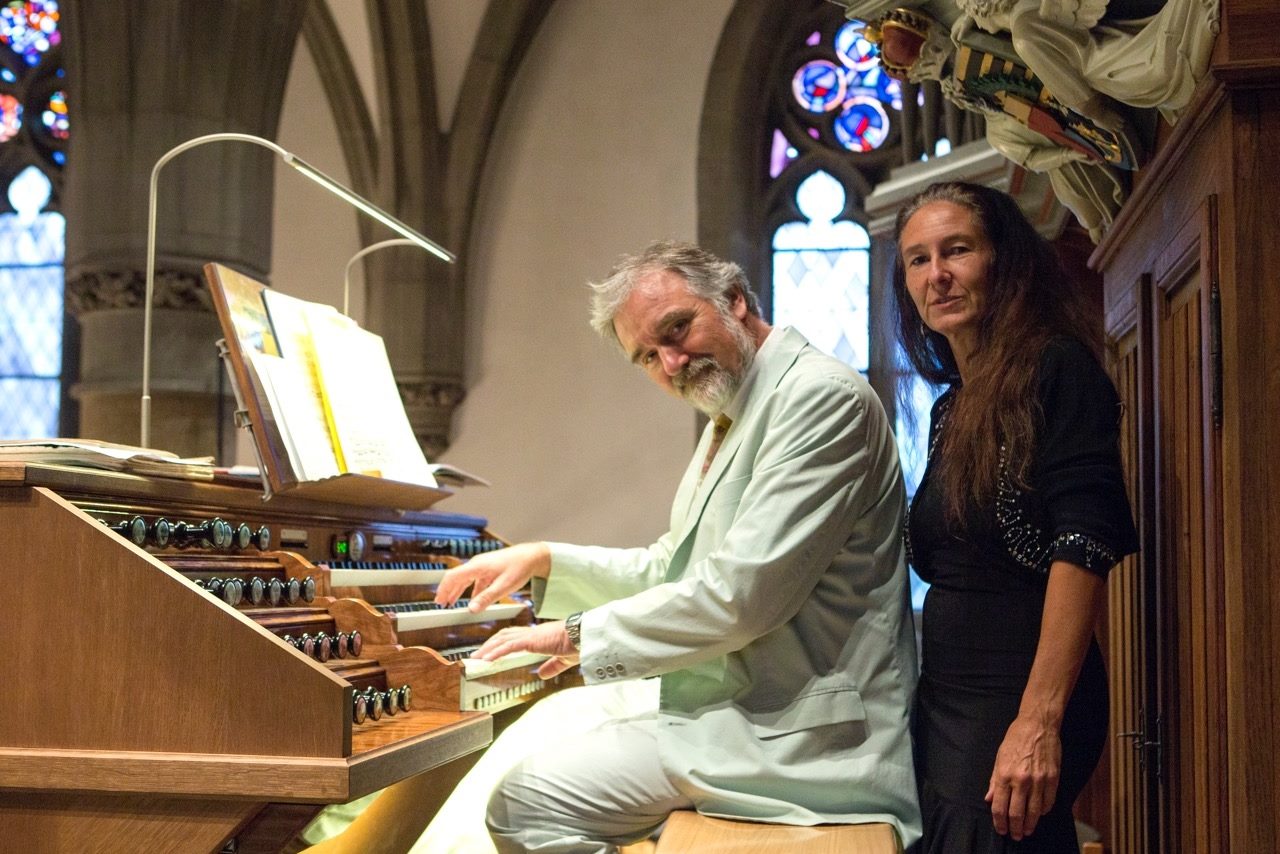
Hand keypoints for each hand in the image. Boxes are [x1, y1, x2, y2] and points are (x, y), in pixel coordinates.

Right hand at [434, 542, 550, 611]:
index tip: (438, 601)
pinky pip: (476, 579)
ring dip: (457, 590)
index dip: (444, 589)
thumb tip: (470, 609)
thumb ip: (486, 598)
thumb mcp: (503, 586)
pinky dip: (471, 590)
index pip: (453, 577)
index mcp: (477, 566)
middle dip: (447, 590)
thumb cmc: (519, 568)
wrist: (532, 556)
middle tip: (440, 603)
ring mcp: (483, 566)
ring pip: (465, 578)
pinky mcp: (490, 568)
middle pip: (456, 577)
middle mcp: (478, 564)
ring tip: (451, 602)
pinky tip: (472, 599)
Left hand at [473, 621, 579, 678]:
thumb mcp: (563, 659)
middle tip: (477, 654)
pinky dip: (496, 652)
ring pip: (503, 639)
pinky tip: (487, 659)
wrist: (585, 636)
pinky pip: (509, 646)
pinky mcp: (532, 640)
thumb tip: (542, 674)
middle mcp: (533, 633)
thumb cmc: (579, 644)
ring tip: (477, 658)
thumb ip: (552, 666)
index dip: (501, 642)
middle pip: (504, 635)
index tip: (492, 650)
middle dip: (489, 644)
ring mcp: (531, 635)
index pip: (515, 636)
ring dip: (488, 648)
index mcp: (540, 636)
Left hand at [985, 713, 1061, 839]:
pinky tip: (1040, 814)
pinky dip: (1044, 811)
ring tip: (1027, 830)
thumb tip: (989, 799)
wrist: (1038, 726)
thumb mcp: (999, 757)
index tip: (1001, 829)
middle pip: (1017, 813)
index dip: (999, 822)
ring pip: (1034, 812)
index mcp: (1004, 775)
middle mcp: (1021, 780)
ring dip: (1030, 824)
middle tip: (1015, 836)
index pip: (1000, 807)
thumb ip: (994, 781)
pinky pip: (1049, 802)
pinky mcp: (1053, 779)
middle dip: (1015, 828)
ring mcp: (1039, 780)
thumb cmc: (1016, 739)